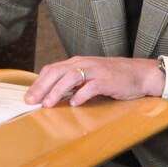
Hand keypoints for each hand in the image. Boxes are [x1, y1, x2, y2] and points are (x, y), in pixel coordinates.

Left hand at [25, 56, 163, 106]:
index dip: (38, 83)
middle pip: (56, 72)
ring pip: (70, 78)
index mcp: (76, 62)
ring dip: (57, 91)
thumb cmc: (113, 77)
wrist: (139, 73)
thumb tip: (54, 95)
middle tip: (31, 101)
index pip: (51, 69)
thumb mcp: (89, 76)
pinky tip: (75, 104)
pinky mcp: (107, 80)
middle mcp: (83, 63)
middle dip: (41, 87)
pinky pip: (91, 87)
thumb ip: (73, 83)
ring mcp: (95, 71)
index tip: (28, 96)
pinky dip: (81, 95)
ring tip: (47, 104)